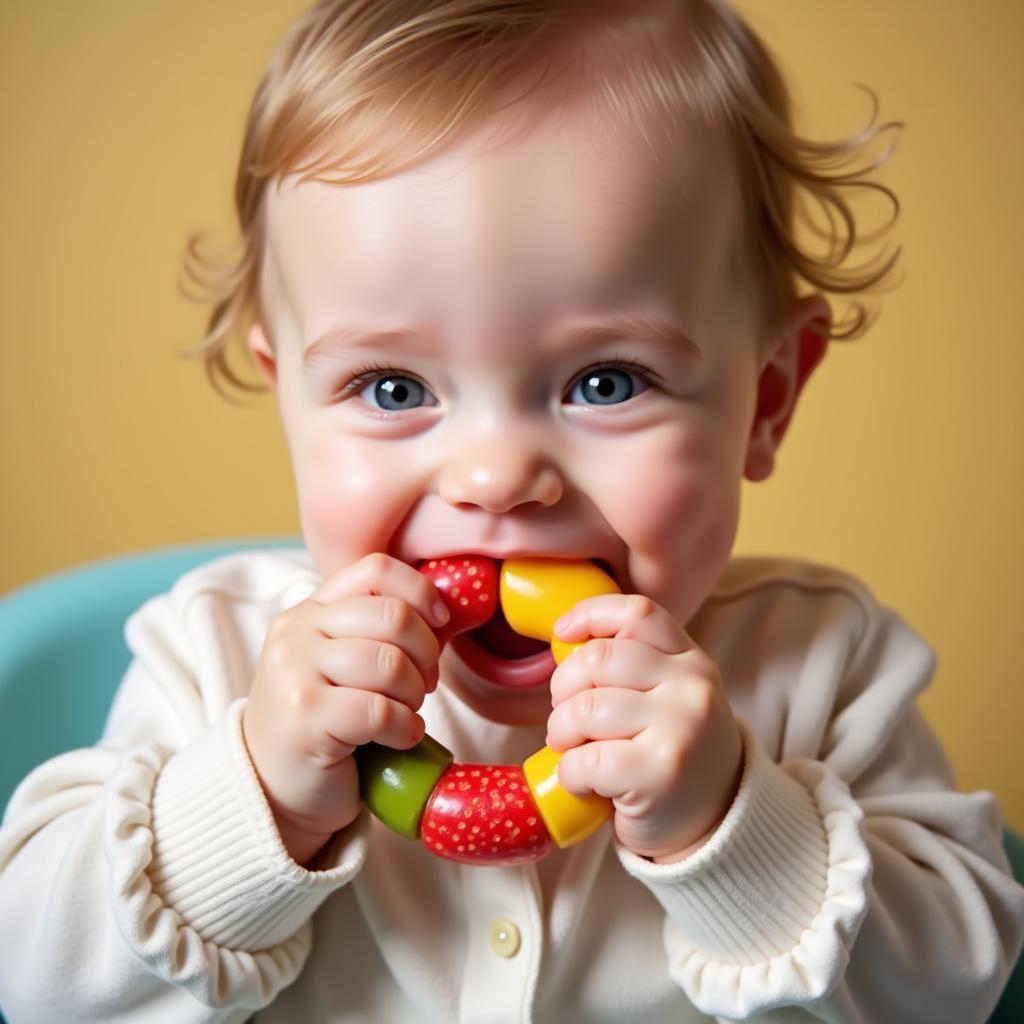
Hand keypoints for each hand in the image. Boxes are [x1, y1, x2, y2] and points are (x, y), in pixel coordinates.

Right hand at [242, 553, 447, 864]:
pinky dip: (404, 727)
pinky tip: (398, 739)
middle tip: (423, 685)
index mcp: (311, 611)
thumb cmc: (324, 726)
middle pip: (393, 615)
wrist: (271, 791)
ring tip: (404, 714)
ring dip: (414, 695)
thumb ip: (380, 633)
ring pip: (390, 663)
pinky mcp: (304, 717)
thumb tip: (447, 614)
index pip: (376, 569)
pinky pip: (380, 710)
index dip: (421, 591)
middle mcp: (297, 632)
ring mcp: (295, 672)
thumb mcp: (343, 665)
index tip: (440, 623)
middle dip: (426, 653)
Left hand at [546, 595, 742, 861]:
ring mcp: (679, 729)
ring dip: (561, 733)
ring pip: (585, 708)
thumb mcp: (671, 698)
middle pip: (598, 659)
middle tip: (567, 718)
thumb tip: (568, 643)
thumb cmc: (676, 756)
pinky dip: (570, 773)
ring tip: (572, 751)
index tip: (563, 634)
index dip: (591, 615)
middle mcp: (692, 688)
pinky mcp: (658, 774)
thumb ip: (636, 666)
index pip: (637, 613)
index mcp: (691, 661)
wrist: (716, 826)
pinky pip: (585, 760)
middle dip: (563, 688)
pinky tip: (584, 783)